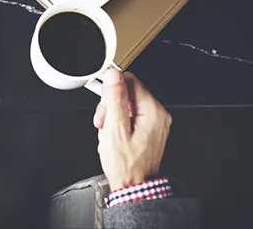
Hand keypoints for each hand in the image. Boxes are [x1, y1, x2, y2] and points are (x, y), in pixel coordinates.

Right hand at [93, 69, 171, 190]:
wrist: (133, 187)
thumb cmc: (126, 164)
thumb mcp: (115, 129)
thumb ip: (114, 99)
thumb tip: (113, 75)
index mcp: (153, 111)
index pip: (130, 81)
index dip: (111, 89)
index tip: (102, 102)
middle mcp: (158, 115)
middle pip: (128, 92)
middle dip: (110, 104)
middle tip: (103, 121)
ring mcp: (155, 123)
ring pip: (127, 104)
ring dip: (112, 114)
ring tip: (107, 130)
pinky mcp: (149, 130)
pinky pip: (131, 115)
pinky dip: (118, 121)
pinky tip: (113, 133)